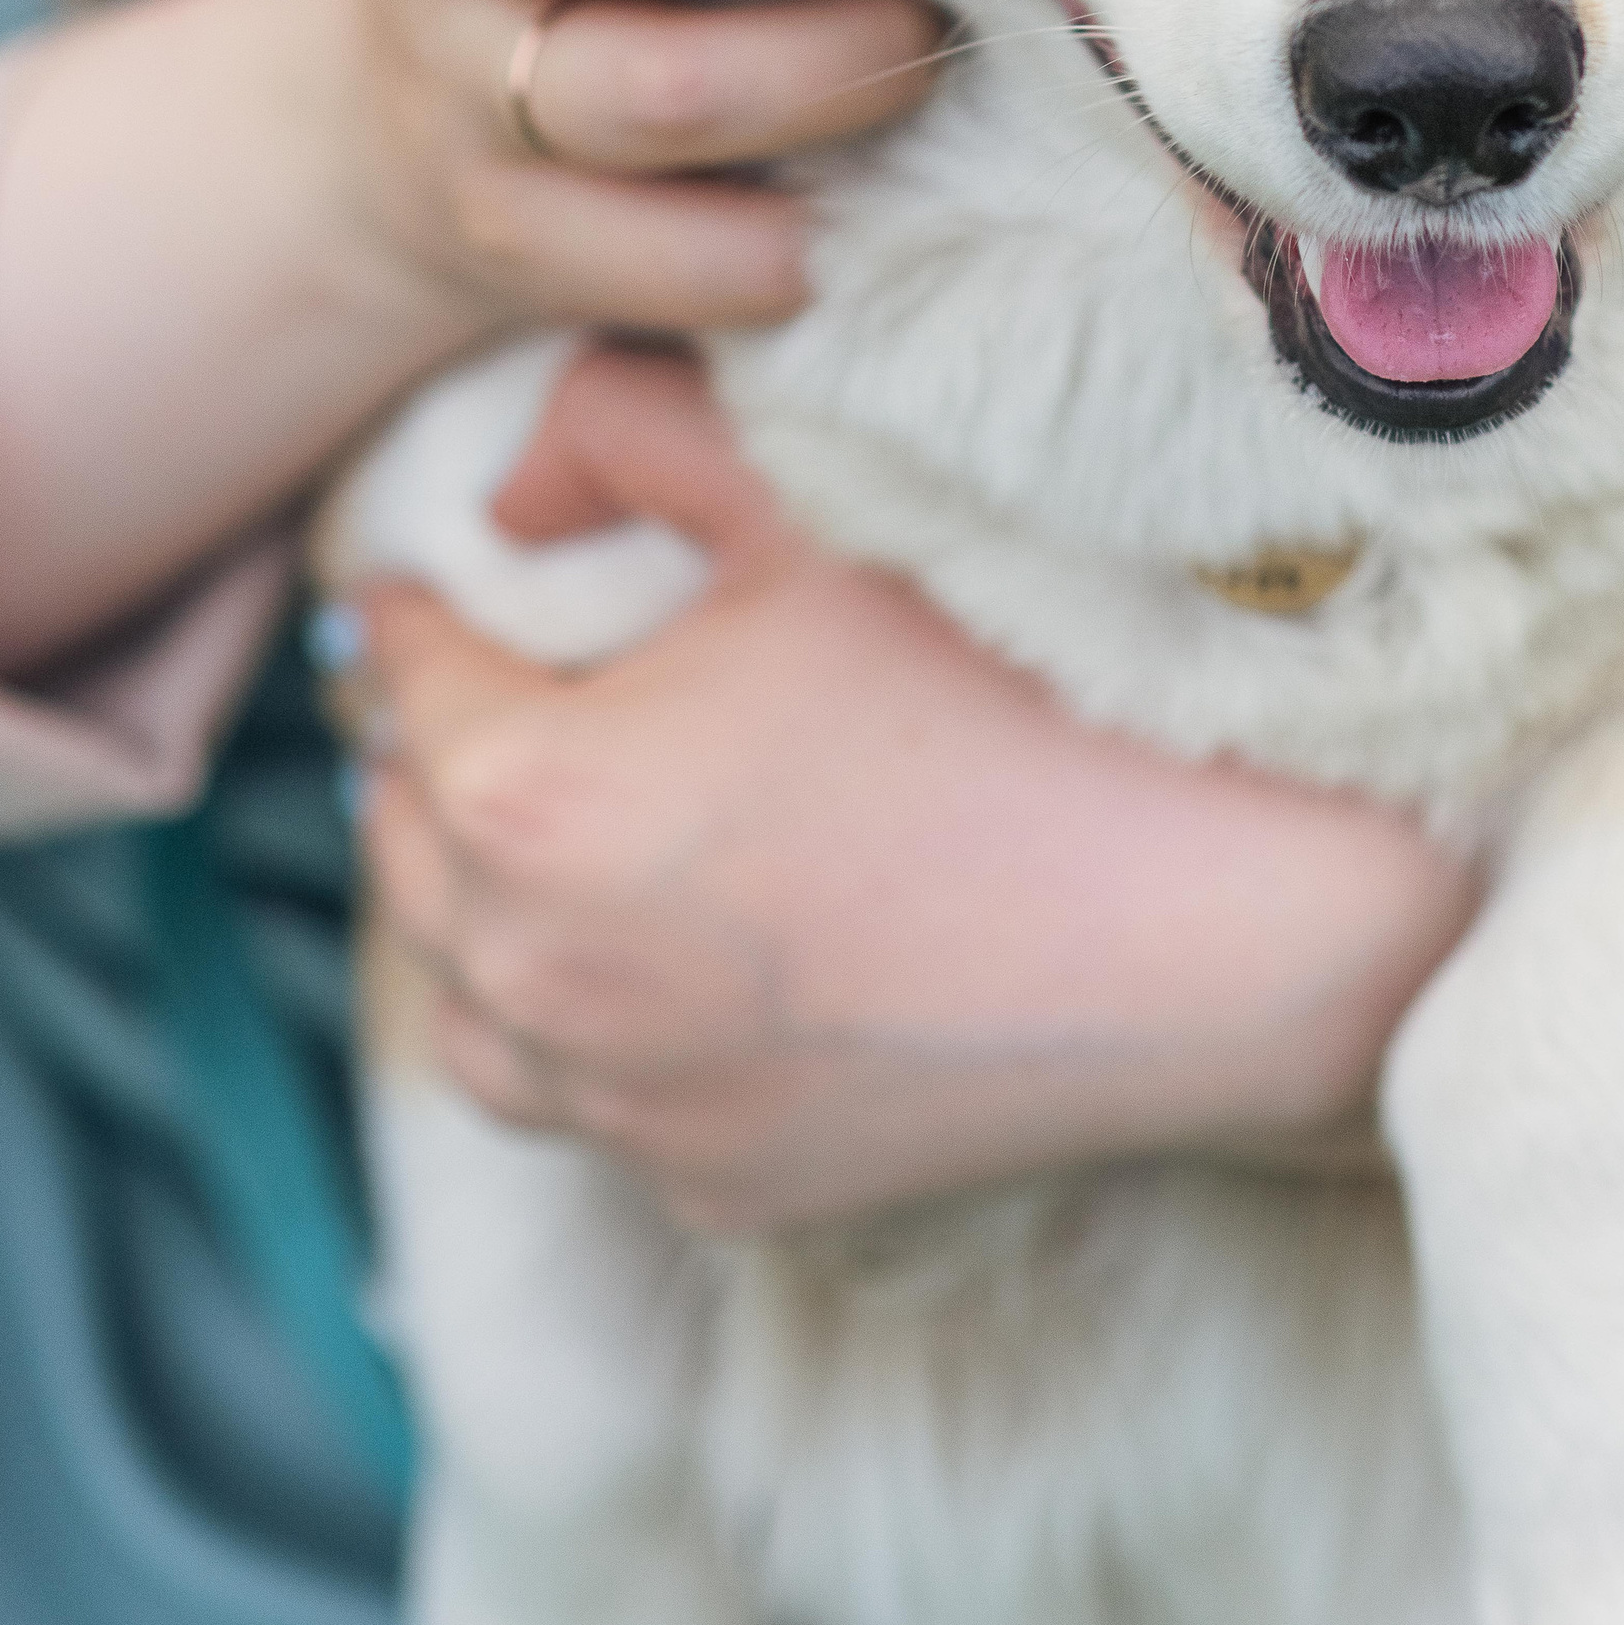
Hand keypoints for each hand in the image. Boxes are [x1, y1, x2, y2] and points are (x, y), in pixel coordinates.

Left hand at [355, 347, 1479, 1227]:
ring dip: (486, 918)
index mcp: (531, 804)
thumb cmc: (1014, 687)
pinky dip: (597, 1032)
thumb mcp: (805, 504)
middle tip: (494, 688)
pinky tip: (675, 959)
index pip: (406, 681)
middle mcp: (547, 987)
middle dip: (441, 762)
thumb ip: (626, 432)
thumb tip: (518, 490)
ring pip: (477, 1013)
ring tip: (551, 838)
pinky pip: (600, 1107)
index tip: (441, 580)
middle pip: (415, 855)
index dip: (420, 610)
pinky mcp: (730, 1192)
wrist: (1217, 916)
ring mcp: (638, 1113)